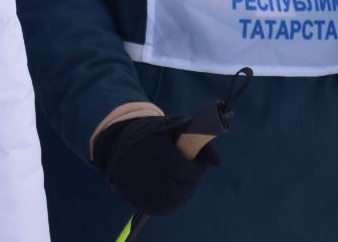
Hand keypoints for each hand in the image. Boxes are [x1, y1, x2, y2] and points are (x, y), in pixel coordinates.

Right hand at [91, 114, 218, 215]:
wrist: (118, 146)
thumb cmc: (152, 135)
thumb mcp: (175, 128)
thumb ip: (200, 140)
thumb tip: (219, 163)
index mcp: (163, 157)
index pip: (191, 173)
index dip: (196, 168)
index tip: (193, 162)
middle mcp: (155, 178)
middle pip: (186, 188)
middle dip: (191, 179)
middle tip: (185, 170)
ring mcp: (147, 193)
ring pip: (178, 199)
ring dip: (183, 189)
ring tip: (177, 177)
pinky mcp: (141, 202)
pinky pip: (165, 208)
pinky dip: (172, 199)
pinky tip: (169, 187)